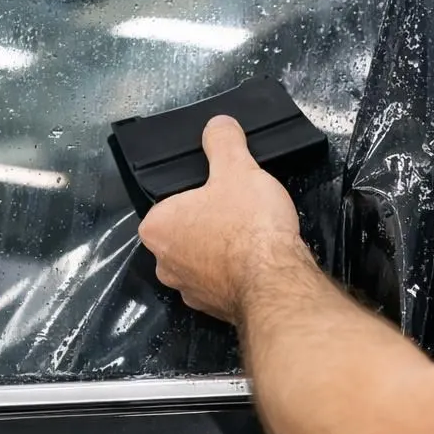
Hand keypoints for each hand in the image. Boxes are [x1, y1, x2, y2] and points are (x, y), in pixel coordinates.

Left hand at [138, 116, 309, 323]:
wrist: (276, 281)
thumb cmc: (248, 224)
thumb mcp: (237, 168)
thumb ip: (223, 142)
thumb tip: (217, 124)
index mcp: (157, 227)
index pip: (169, 203)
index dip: (197, 194)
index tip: (221, 191)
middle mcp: (164, 264)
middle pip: (185, 232)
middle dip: (209, 223)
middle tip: (238, 209)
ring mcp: (188, 291)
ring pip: (203, 259)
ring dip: (222, 250)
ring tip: (252, 235)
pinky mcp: (214, 309)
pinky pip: (221, 282)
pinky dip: (236, 272)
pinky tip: (257, 260)